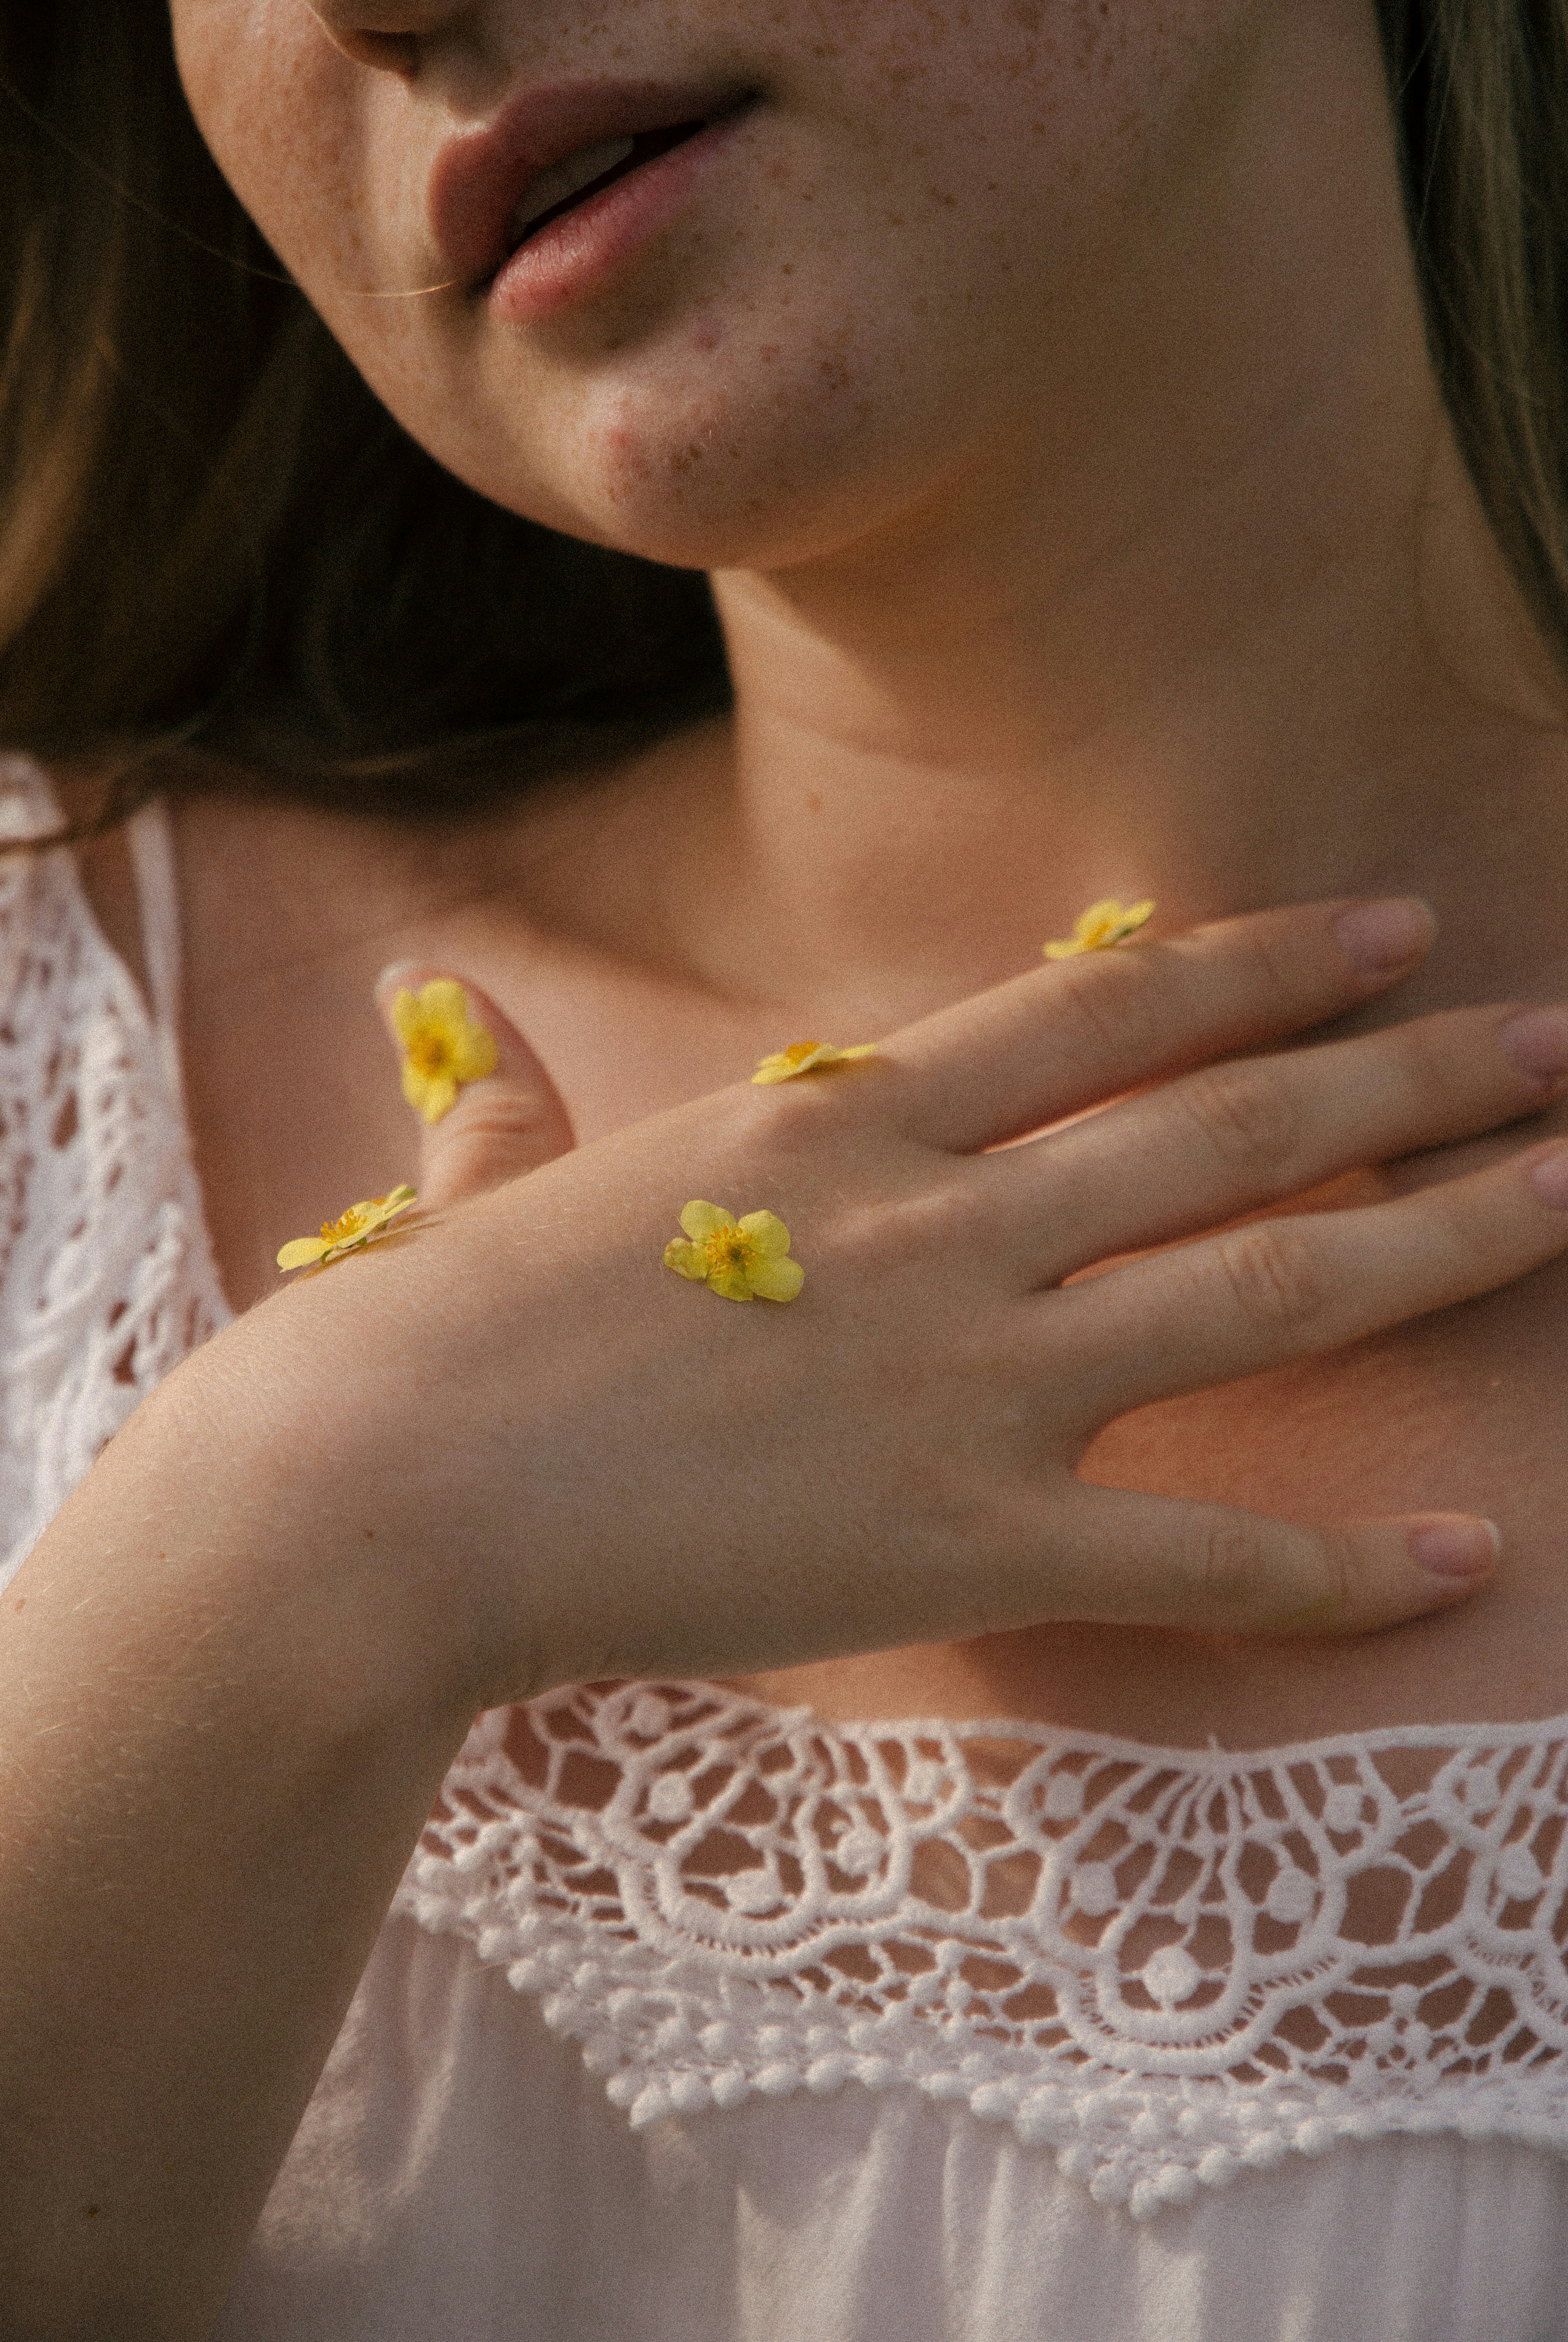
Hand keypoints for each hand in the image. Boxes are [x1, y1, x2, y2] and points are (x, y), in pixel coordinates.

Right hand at [239, 894, 1567, 1705]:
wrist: (381, 1496)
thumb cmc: (422, 1346)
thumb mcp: (486, 1194)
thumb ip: (504, 1105)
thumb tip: (433, 1006)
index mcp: (838, 1126)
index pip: (1103, 1012)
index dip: (1260, 965)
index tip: (1386, 935)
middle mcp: (941, 1226)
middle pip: (1226, 1125)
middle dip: (1410, 1077)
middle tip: (1553, 1044)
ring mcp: (970, 1380)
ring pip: (1264, 1289)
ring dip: (1438, 1237)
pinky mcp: (969, 1543)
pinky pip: (1207, 1554)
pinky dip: (1348, 1561)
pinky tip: (1475, 1550)